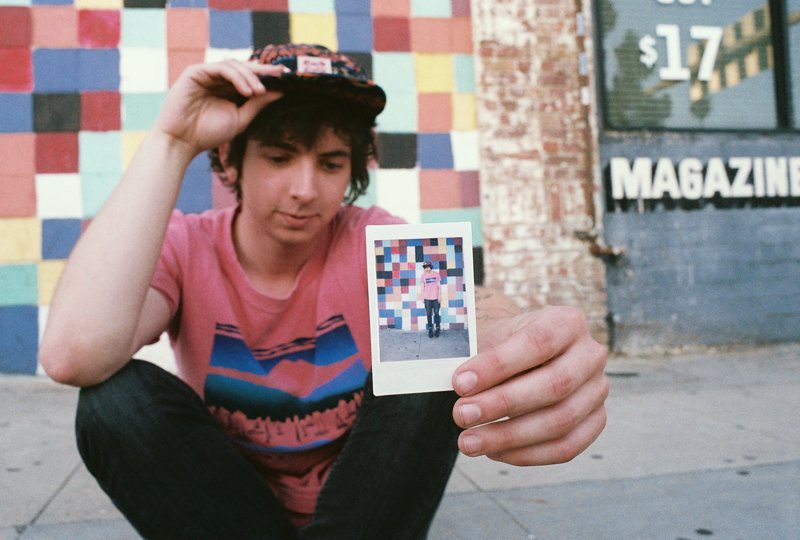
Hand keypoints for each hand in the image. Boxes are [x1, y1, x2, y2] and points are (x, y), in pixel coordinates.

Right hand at [155, 60, 284, 155]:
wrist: (182, 142)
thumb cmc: (208, 133)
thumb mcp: (240, 119)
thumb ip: (258, 104)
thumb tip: (280, 92)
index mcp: (228, 88)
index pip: (250, 76)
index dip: (267, 75)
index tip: (287, 76)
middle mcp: (217, 79)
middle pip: (243, 67)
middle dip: (263, 70)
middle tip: (281, 73)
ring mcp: (206, 74)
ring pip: (233, 65)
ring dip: (250, 76)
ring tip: (259, 91)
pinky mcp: (195, 72)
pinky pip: (221, 68)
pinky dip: (236, 77)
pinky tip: (248, 91)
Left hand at [451, 306, 608, 465]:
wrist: (523, 355)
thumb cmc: (504, 345)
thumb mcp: (492, 337)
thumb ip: (477, 356)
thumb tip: (460, 386)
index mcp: (567, 322)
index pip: (537, 343)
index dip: (498, 365)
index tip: (459, 383)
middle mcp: (590, 354)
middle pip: (554, 385)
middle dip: (502, 404)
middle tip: (461, 415)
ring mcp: (597, 390)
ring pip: (560, 422)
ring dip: (508, 436)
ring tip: (469, 441)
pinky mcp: (595, 421)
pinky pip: (565, 447)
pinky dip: (525, 454)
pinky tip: (493, 450)